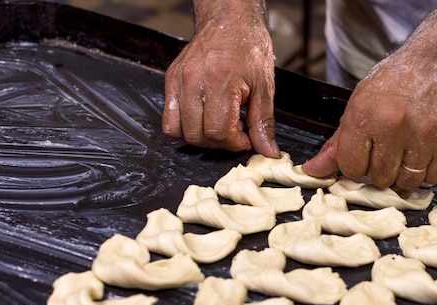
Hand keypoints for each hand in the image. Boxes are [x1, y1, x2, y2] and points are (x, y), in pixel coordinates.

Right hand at [162, 11, 279, 157]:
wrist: (230, 21)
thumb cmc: (249, 48)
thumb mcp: (264, 87)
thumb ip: (263, 122)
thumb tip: (267, 151)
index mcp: (219, 81)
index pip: (217, 131)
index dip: (234, 143)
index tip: (246, 139)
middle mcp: (193, 81)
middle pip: (197, 135)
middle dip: (219, 142)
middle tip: (236, 131)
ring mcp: (178, 80)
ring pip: (179, 131)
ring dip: (201, 137)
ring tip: (220, 124)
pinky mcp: (171, 80)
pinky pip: (169, 118)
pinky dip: (185, 127)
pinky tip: (205, 117)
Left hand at [303, 48, 436, 188]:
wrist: (435, 63)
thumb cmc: (391, 86)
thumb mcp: (356, 107)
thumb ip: (336, 144)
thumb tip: (311, 172)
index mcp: (364, 115)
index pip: (352, 168)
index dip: (356, 165)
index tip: (364, 153)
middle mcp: (394, 124)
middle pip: (380, 178)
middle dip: (380, 169)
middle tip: (388, 149)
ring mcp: (424, 133)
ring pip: (407, 182)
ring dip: (405, 173)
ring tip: (406, 151)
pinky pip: (434, 177)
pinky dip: (428, 172)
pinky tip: (424, 153)